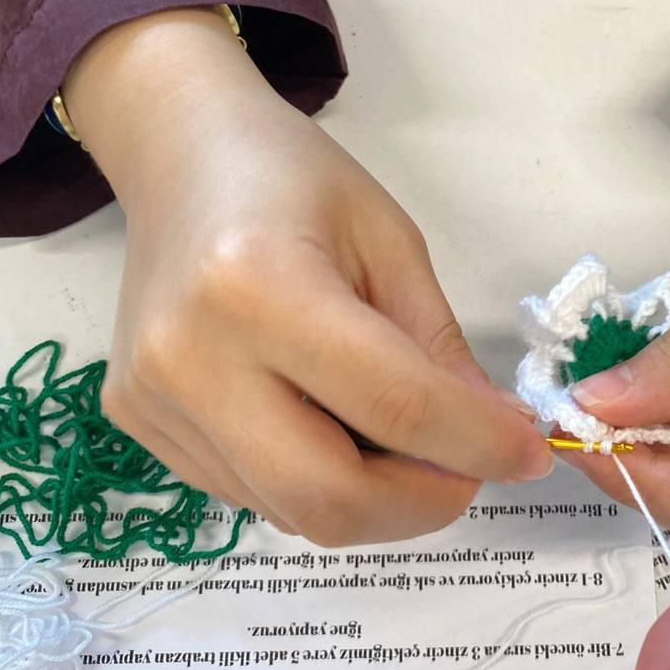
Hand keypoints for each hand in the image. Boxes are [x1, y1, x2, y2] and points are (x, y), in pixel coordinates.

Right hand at [64, 8, 550, 544]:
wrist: (179, 157)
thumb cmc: (292, 178)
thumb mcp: (390, 240)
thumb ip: (439, 348)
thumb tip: (496, 438)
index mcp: (259, 285)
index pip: (394, 405)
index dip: (480, 443)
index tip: (532, 451)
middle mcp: (190, 357)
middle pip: (329, 498)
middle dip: (423, 503)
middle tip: (468, 466)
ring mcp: (154, 400)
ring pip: (292, 512)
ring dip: (373, 497)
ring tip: (400, 434)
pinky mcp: (137, 424)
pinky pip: (251, 494)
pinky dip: (315, 481)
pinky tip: (329, 421)